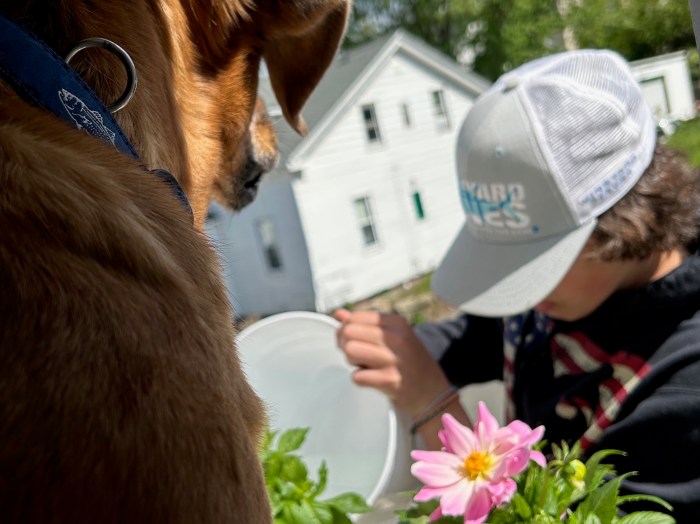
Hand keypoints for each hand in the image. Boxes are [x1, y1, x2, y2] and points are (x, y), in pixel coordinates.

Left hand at [333, 309, 451, 418]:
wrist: (432, 391)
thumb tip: (338, 313)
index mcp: (396, 323)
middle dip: (346, 345)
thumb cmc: (408, 361)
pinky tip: (372, 379)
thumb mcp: (393, 336)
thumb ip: (365, 324)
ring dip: (352, 362)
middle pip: (348, 332)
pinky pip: (357, 376)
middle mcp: (396, 338)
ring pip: (350, 351)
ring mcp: (394, 360)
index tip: (353, 341)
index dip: (345, 330)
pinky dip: (359, 379)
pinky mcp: (390, 381)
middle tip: (357, 355)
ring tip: (365, 366)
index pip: (354, 317)